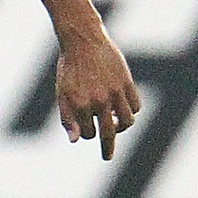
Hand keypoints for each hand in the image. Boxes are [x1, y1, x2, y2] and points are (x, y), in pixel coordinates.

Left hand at [56, 30, 139, 159]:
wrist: (82, 40)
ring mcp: (115, 92)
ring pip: (127, 121)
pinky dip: (130, 111)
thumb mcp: (62, 93)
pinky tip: (122, 109)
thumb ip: (67, 118)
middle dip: (107, 148)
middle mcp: (99, 101)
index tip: (86, 128)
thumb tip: (74, 141)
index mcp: (81, 104)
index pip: (88, 133)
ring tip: (116, 125)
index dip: (86, 133)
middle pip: (109, 133)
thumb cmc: (69, 67)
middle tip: (107, 157)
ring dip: (121, 127)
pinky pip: (135, 106)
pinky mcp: (127, 83)